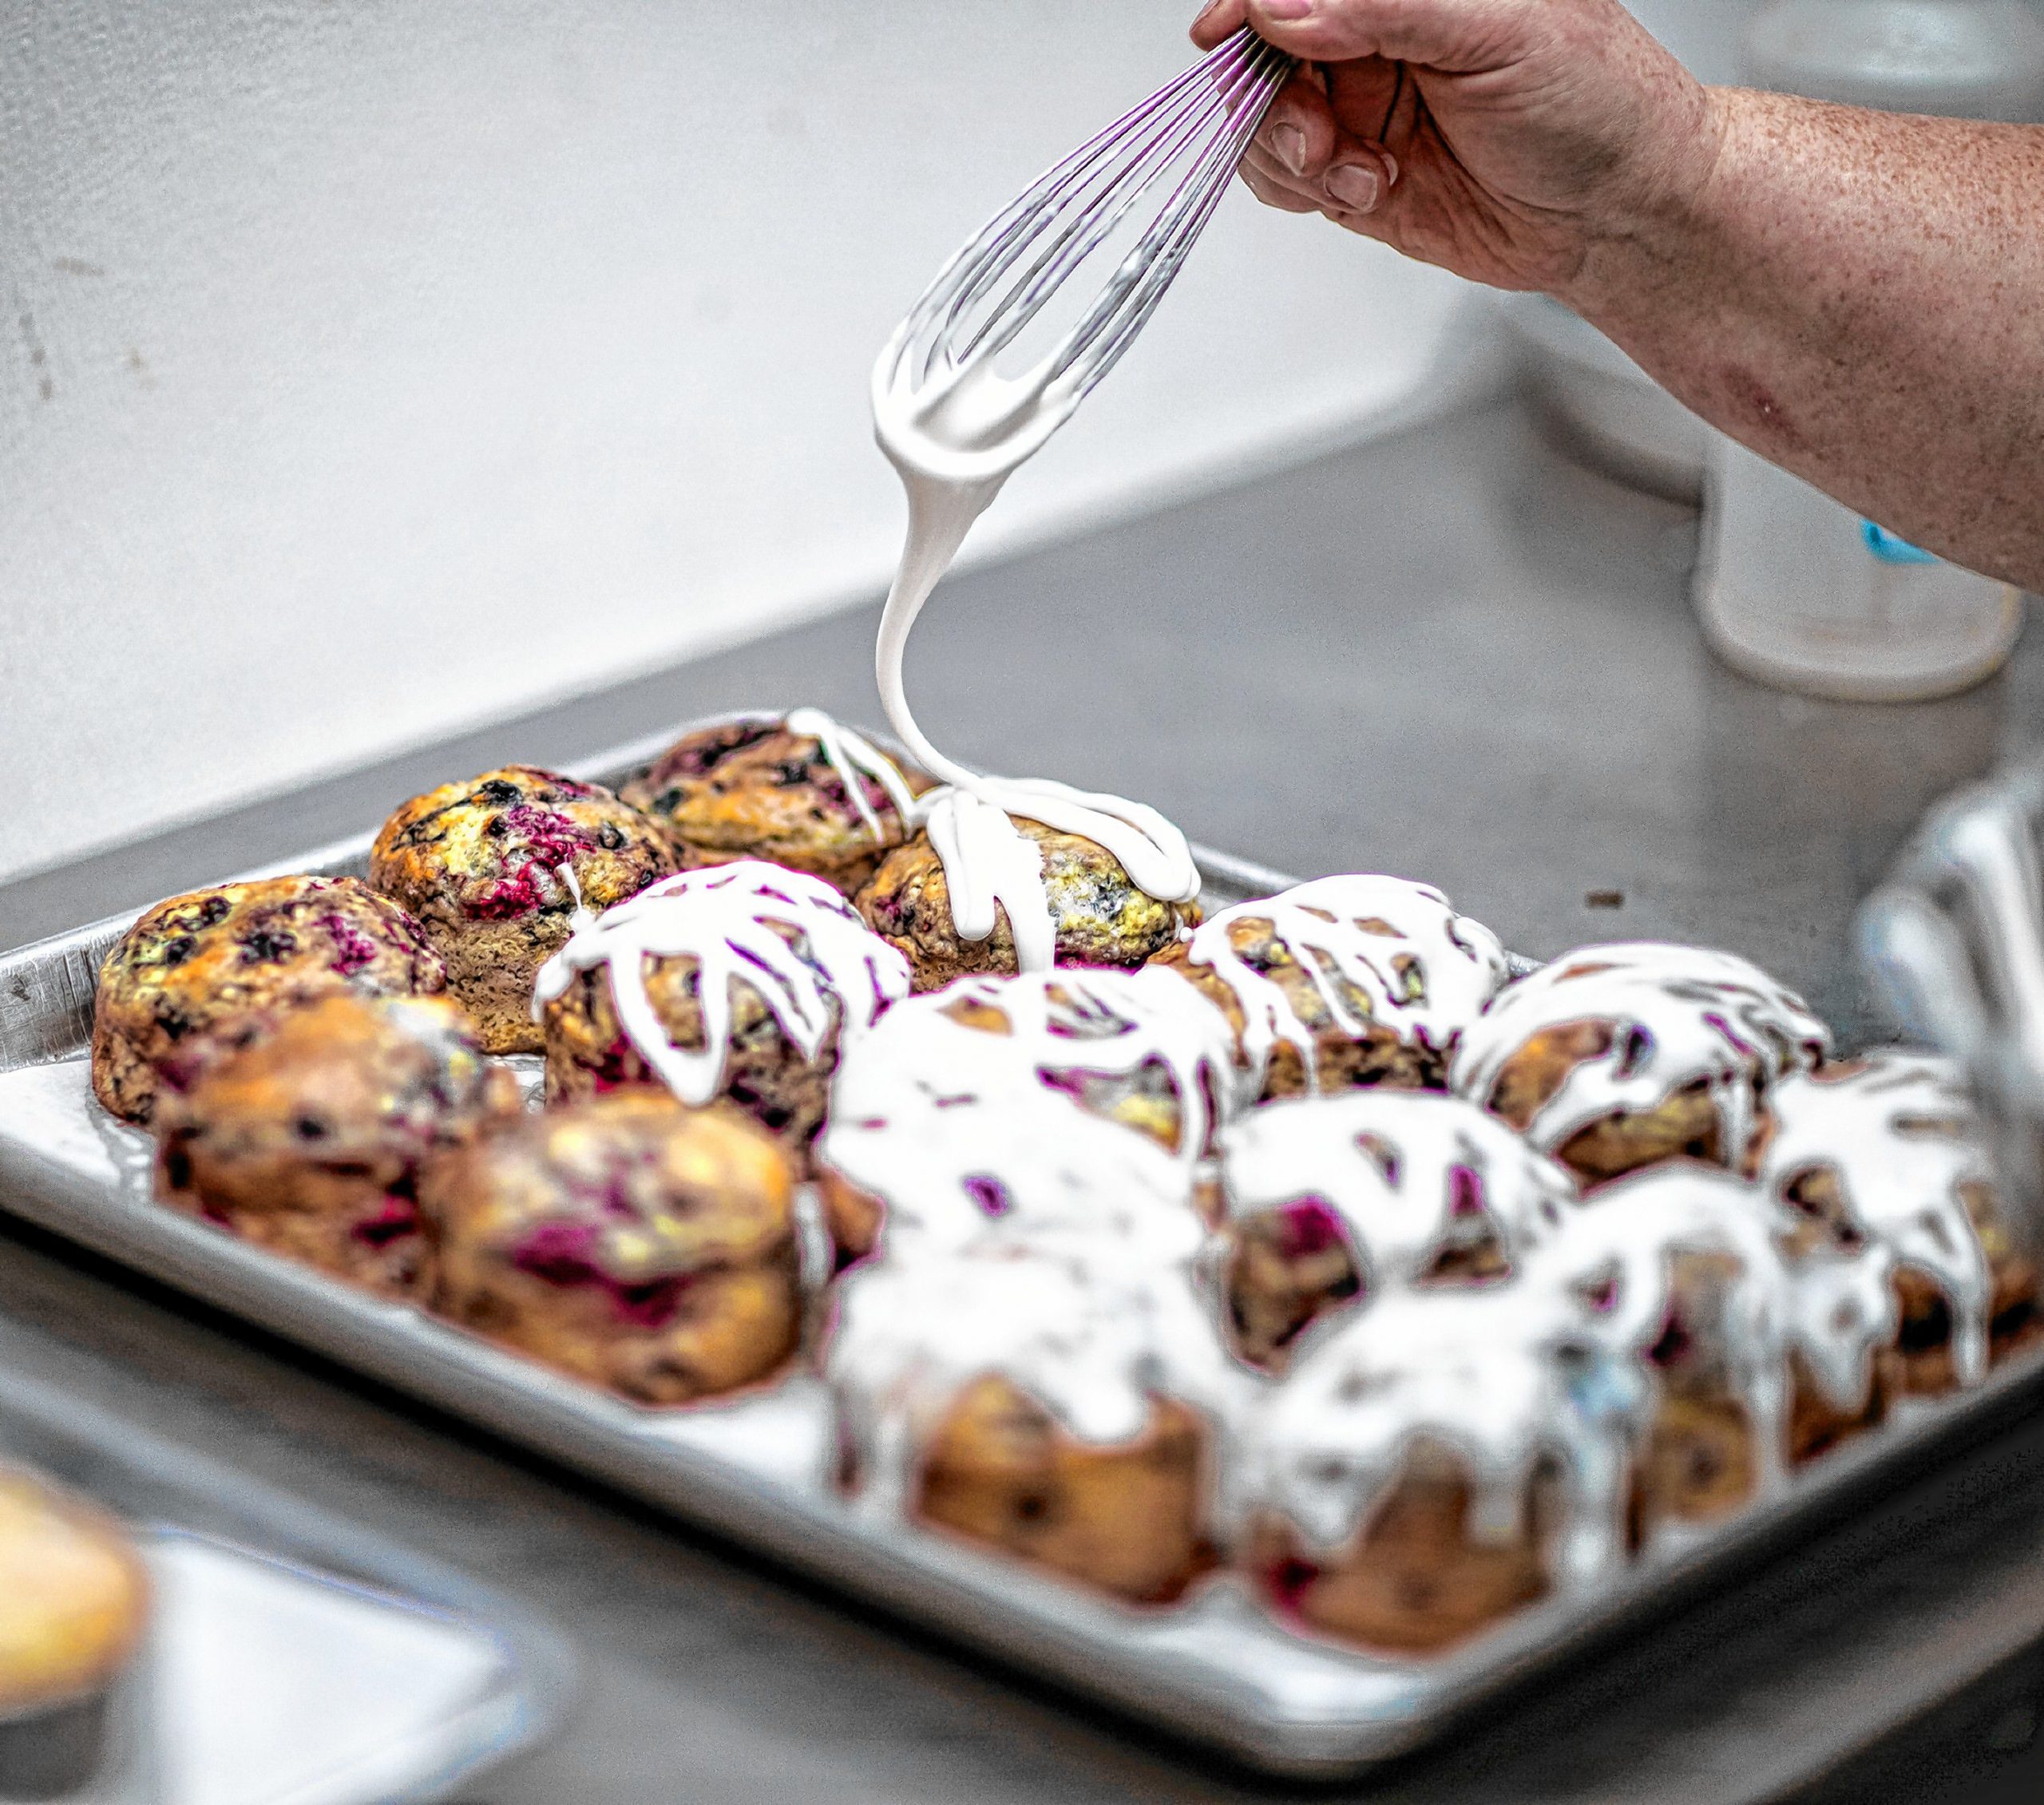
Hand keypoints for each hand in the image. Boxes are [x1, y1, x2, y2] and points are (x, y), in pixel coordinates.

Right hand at [1190, 0, 1722, 302]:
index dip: (1252, 4)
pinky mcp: (1352, 174)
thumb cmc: (1596, 104)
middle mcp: (1374, 34)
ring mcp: (1358, 104)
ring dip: (1289, 154)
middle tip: (1316, 135)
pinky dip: (1301, 190)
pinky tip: (1365, 191)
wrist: (1620, 213)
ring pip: (1262, 119)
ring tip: (1359, 173)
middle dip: (1271, 98)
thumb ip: (1386, 8)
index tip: (1228, 35)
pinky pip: (1282, 177)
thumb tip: (1283, 5)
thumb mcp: (1500, 31)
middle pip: (1262, 50)